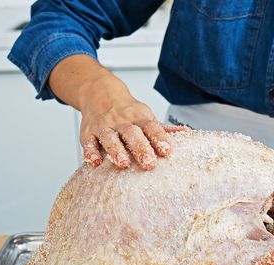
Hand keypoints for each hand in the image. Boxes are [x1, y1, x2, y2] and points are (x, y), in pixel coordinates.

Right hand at [48, 54, 186, 170]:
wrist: (98, 91)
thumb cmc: (126, 111)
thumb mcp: (145, 115)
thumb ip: (161, 128)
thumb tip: (186, 133)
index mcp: (139, 117)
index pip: (152, 127)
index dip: (160, 139)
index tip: (167, 152)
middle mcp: (122, 121)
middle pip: (132, 134)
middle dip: (141, 148)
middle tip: (149, 164)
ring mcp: (104, 126)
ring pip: (110, 138)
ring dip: (116, 150)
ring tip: (123, 163)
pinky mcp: (88, 132)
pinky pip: (89, 142)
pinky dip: (91, 152)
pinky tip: (95, 162)